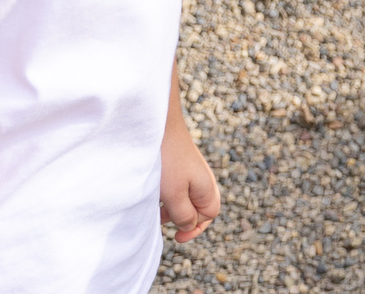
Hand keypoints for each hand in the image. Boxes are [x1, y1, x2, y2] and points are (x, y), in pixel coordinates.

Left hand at [159, 110, 219, 243]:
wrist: (159, 128)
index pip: (209, 215)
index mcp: (207, 188)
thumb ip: (184, 215)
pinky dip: (170, 196)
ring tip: (156, 212)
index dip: (195, 229)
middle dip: (185, 219)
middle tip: (165, 224)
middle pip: (201, 207)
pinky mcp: (181, 165)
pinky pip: (180, 187)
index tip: (176, 237)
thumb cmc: (168, 163)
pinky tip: (155, 195)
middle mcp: (203, 180)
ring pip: (188, 197)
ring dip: (174, 208)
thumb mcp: (175, 196)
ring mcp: (192, 171)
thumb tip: (189, 225)